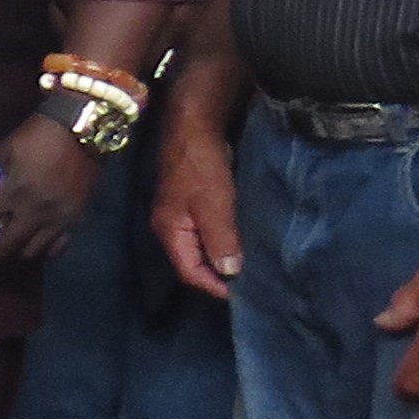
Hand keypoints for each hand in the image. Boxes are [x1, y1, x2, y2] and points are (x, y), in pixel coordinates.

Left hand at [0, 116, 97, 265]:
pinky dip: (44, 250)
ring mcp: (58, 217)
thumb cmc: (41, 135)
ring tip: (5, 249)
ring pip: (32, 251)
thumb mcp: (8, 151)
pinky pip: (59, 246)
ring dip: (15, 252)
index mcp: (14, 190)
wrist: (83, 129)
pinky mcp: (77, 218)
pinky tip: (35, 247)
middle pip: (5, 245)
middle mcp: (35, 209)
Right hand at [154, 114, 242, 298]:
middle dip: (217, 275)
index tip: (242, 294)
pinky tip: (238, 239)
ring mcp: (178, 213)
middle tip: (247, 283)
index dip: (214, 286)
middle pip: (192, 262)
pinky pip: (206, 231)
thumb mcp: (214, 204)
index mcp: (170, 231)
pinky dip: (222, 240)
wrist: (192, 124)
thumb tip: (230, 274)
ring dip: (221, 257)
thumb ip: (220, 239)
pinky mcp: (190, 200)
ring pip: (199, 246)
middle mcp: (170, 226)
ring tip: (246, 265)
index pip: (189, 272)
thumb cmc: (200, 165)